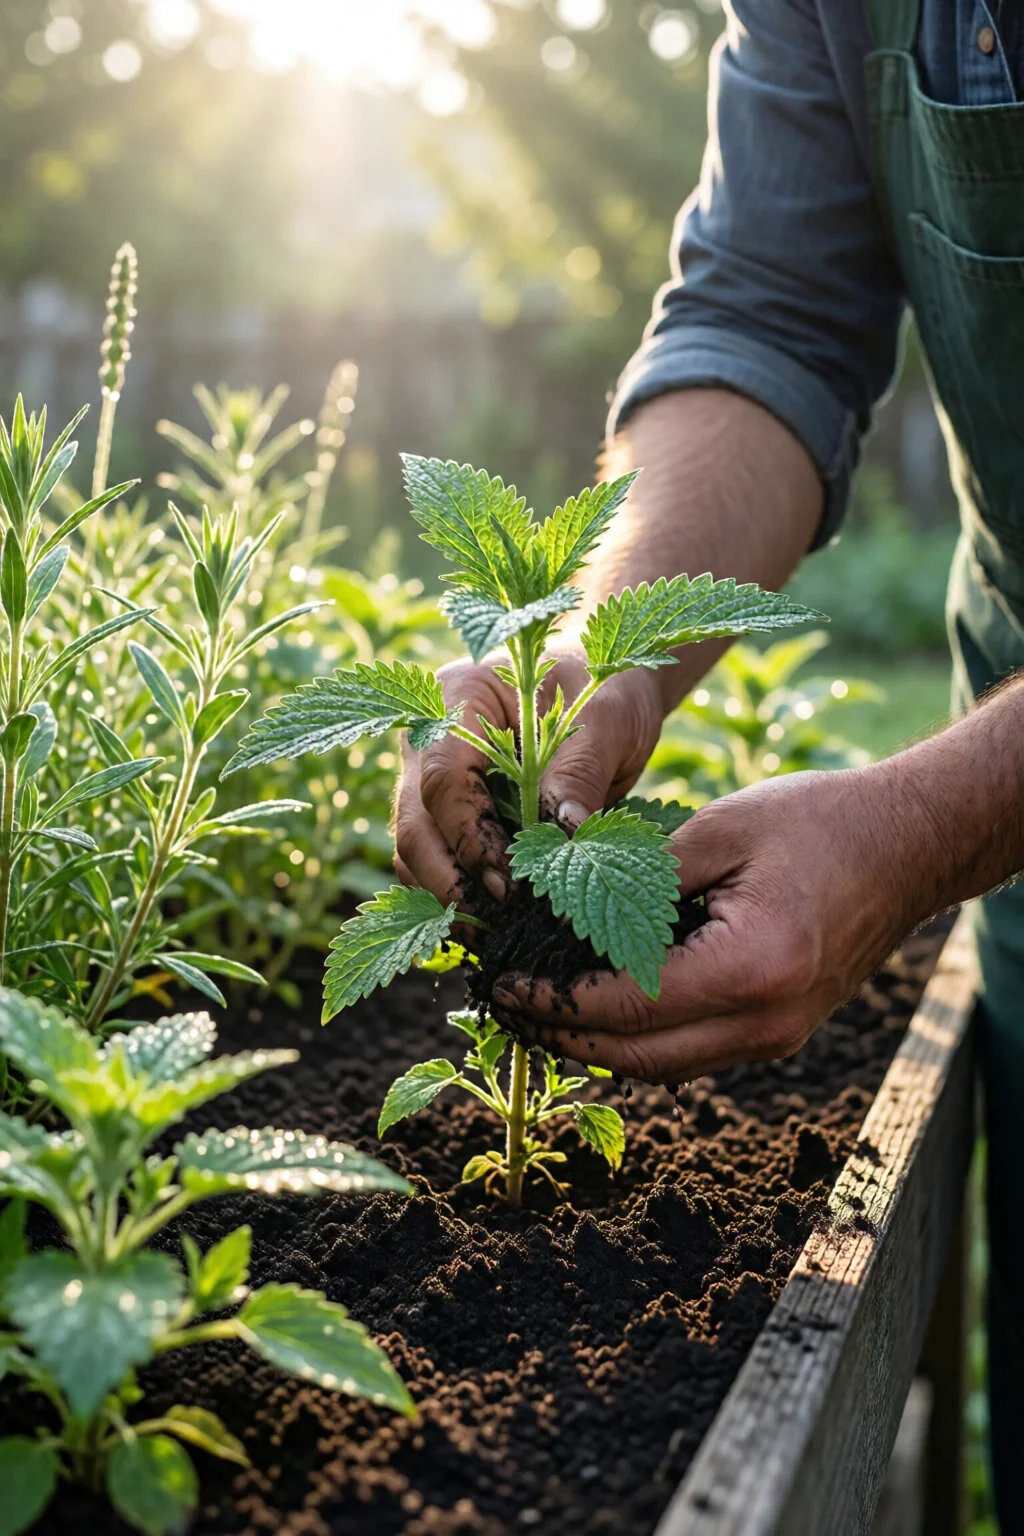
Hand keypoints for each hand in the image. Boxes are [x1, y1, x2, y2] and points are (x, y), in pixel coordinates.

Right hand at [393, 649, 664, 903]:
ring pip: (415, 852)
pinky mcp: (450, 816)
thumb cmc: (605, 687)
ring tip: (497, 936)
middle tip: (495, 926)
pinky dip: (460, 898)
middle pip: (414, 823)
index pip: (443, 779)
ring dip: (448, 899)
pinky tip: (496, 927)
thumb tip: (564, 839)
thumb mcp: (607, 718)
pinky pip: (438, 863)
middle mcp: (429, 740)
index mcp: (457, 698)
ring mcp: (431, 780)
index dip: (471, 838)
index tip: (511, 882)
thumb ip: (580, 771)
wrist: (606, 689)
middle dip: (448, 882)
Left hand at [492, 767, 933, 1082]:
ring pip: (665, 1067)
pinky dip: (641, 1039)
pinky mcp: (780, 1032)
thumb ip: (639, 875)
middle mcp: (765, 1021)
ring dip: (598, 1046)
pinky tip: (602, 1007)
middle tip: (506, 1008)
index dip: (554, 1002)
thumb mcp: (719, 830)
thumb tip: (563, 904)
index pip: (625, 1007)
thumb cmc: (821, 823)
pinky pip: (694, 1052)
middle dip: (563, 1038)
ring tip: (540, 1010)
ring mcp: (777, 1036)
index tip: (502, 984)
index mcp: (749, 968)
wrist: (909, 846)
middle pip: (640, 1058)